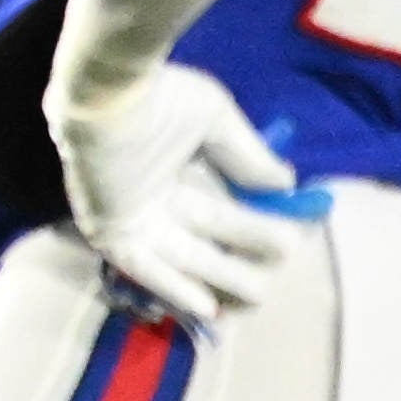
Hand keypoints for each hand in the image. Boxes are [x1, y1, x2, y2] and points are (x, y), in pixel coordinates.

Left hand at [58, 56, 317, 322]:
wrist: (110, 94)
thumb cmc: (159, 98)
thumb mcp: (216, 122)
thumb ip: (247, 158)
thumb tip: (286, 185)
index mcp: (172, 174)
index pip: (217, 213)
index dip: (253, 227)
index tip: (291, 235)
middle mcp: (151, 202)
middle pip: (203, 240)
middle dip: (243, 256)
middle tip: (282, 266)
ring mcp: (130, 219)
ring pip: (180, 259)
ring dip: (219, 278)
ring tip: (260, 294)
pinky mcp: (109, 231)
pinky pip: (143, 267)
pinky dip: (173, 286)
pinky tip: (208, 306)